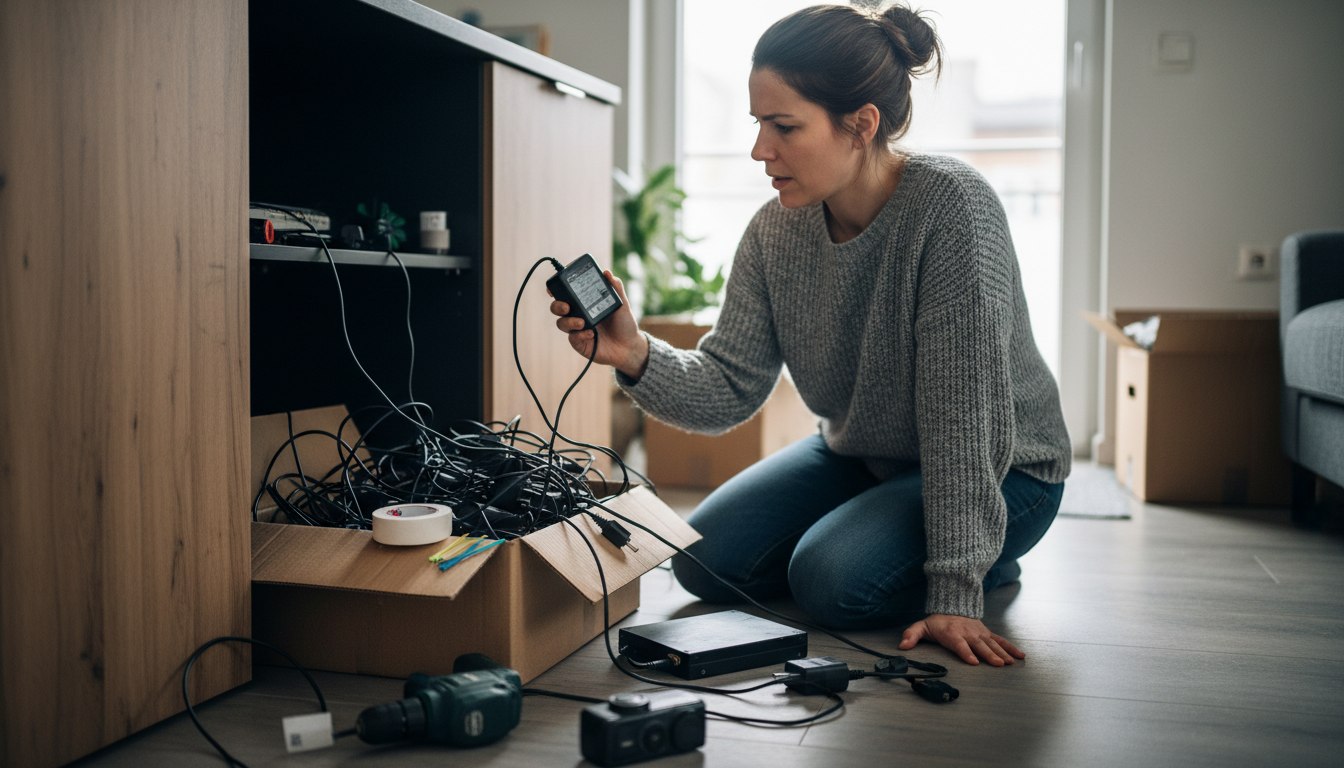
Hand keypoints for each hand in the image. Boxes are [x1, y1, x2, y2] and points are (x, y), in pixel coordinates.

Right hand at [550, 271, 648, 378]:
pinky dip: (580, 334)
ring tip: (582, 322)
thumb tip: (607, 272)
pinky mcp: (579, 342)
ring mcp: (577, 328)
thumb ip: (616, 288)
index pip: (567, 292)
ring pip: (561, 323)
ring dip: (569, 321)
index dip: (558, 287)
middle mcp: (578, 314)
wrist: (629, 347)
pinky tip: (591, 334)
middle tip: (566, 306)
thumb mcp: (622, 304)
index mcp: (585, 302)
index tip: (558, 283)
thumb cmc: (624, 324)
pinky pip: (572, 337)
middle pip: (557, 307)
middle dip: (557, 305)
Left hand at [898, 614, 1024, 666]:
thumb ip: (912, 635)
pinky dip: (1011, 647)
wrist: (952, 606)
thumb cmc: (937, 622)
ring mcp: (979, 633)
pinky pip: (1000, 640)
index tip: (973, 662)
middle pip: (979, 645)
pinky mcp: (987, 633)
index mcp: (952, 633)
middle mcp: (968, 633)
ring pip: (992, 643)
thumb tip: (902, 646)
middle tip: (999, 664)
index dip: (966, 652)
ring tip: (1010, 662)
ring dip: (1002, 653)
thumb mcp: (921, 626)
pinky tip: (1020, 656)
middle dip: (989, 655)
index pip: (959, 644)